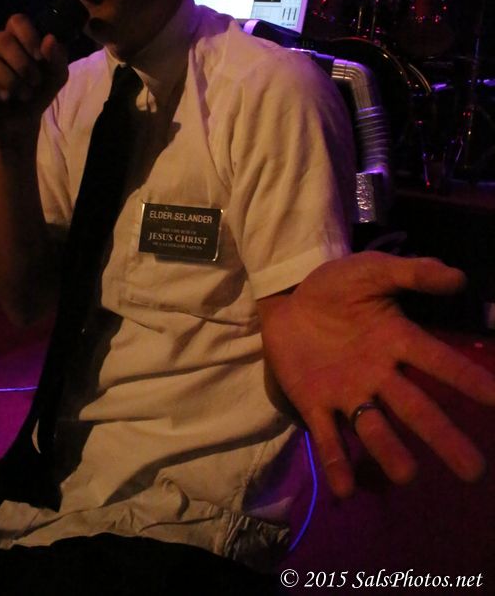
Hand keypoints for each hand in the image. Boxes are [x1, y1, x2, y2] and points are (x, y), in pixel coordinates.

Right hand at [0, 13, 67, 143]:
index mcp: (16, 38)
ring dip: (9, 80)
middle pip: (3, 39)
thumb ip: (58, 58)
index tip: (39, 59)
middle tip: (33, 84)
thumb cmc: (35, 94)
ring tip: (21, 95)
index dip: (29, 37)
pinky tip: (3, 97)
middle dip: (22, 65)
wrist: (18, 123)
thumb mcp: (55, 78)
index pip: (17, 21)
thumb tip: (49, 39)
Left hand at [257, 251, 494, 497]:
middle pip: (415, 409)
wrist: (286, 296)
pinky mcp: (313, 403)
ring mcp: (346, 392)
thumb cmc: (335, 287)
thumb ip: (412, 272)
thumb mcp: (372, 270)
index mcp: (396, 340)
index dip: (467, 380)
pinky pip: (328, 436)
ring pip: (374, 428)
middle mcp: (378, 375)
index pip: (438, 362)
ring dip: (389, 452)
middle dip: (442, 437)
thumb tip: (459, 277)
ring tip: (407, 475)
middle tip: (473, 470)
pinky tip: (344, 490)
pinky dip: (336, 462)